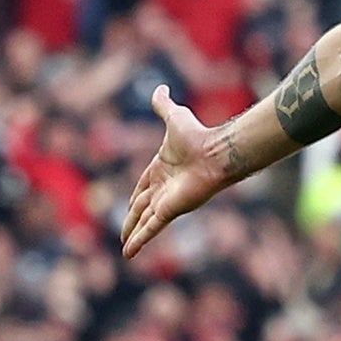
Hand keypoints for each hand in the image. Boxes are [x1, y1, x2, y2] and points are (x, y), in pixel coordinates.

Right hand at [120, 85, 233, 259]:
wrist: (216, 152)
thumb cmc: (198, 136)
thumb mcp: (174, 117)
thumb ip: (163, 106)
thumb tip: (160, 88)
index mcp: (161, 168)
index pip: (143, 186)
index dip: (135, 196)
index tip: (129, 205)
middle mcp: (163, 187)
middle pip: (141, 207)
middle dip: (131, 220)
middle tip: (124, 232)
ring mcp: (166, 201)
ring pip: (144, 222)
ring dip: (133, 235)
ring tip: (126, 251)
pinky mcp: (170, 210)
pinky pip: (151, 228)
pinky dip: (140, 240)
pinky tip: (129, 253)